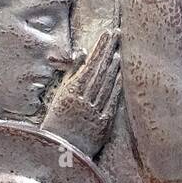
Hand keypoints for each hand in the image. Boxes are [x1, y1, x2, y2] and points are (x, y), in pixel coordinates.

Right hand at [41, 28, 121, 157]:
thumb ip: (73, 73)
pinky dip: (116, 89)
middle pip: (99, 71)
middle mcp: (82, 99)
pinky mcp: (102, 125)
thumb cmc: (59, 119)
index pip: (89, 64)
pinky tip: (122, 77)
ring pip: (105, 86)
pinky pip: (110, 104)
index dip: (100, 48)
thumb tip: (83, 52)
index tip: (108, 33)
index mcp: (71, 90)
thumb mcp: (61, 93)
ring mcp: (93, 112)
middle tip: (118, 34)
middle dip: (109, 51)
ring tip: (120, 53)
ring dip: (113, 68)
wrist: (60, 149)